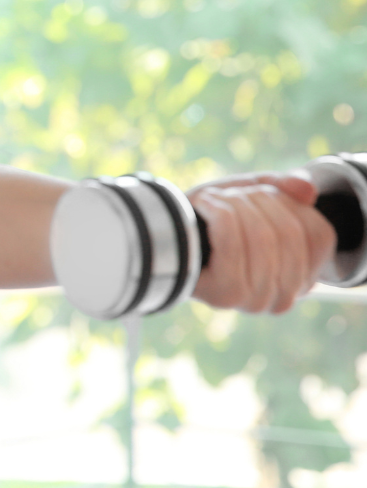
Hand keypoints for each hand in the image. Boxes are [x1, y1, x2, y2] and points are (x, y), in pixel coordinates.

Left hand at [189, 171, 335, 313]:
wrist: (166, 239)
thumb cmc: (213, 219)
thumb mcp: (252, 195)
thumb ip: (283, 187)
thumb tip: (307, 189)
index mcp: (301, 277)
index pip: (320, 234)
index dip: (290, 202)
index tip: (261, 194)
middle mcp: (284, 297)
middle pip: (289, 232)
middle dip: (258, 198)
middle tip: (234, 195)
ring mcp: (256, 300)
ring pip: (261, 233)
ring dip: (235, 203)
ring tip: (217, 200)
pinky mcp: (226, 293)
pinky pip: (231, 238)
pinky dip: (216, 209)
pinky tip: (204, 204)